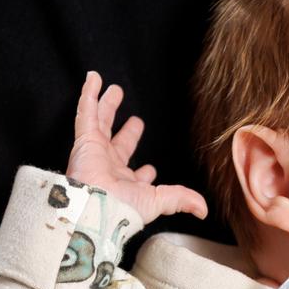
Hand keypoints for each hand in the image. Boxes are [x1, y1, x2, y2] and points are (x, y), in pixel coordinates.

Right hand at [66, 71, 208, 224]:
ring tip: (114, 89)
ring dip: (107, 106)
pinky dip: (88, 94)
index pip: (135, 176)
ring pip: (101, 122)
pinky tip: (93, 78)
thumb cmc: (122, 208)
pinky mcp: (85, 139)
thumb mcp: (158, 201)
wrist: (95, 206)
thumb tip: (203, 209)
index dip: (143, 173)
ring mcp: (95, 151)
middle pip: (119, 143)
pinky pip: (85, 112)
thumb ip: (180, 198)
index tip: (150, 169)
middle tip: (136, 119)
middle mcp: (110, 167)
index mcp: (125, 184)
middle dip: (127, 132)